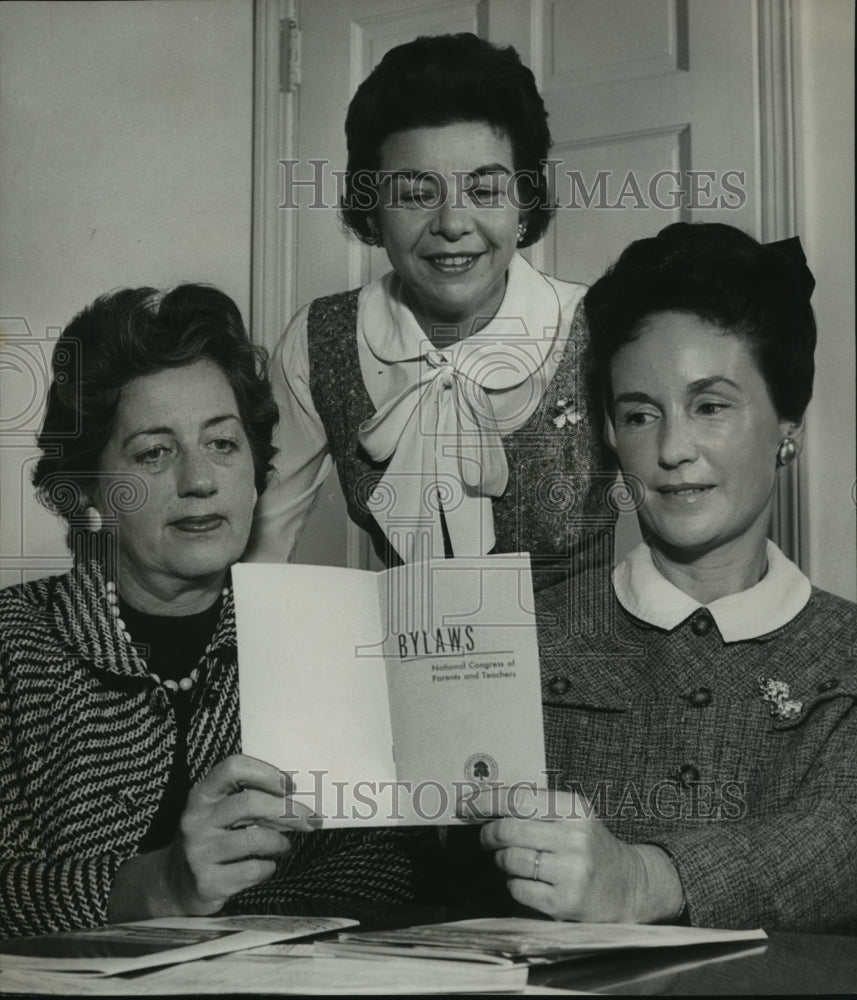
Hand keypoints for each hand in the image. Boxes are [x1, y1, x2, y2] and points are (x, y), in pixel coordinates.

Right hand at [109, 754, 318, 920]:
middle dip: (289, 811)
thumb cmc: (211, 839)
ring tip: (286, 846)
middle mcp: (196, 819)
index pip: (233, 767)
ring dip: (281, 842)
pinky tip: (267, 866)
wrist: (174, 885)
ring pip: (255, 838)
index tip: (291, 786)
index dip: (266, 773)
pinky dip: (269, 868)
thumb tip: (298, 797)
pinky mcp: (206, 882)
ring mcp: (198, 851)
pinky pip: (252, 870)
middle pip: (250, 803)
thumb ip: (248, 798)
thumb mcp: (218, 812)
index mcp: (202, 795)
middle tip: (312, 820)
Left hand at [462, 786, 682, 922]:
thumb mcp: (572, 816)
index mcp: (575, 809)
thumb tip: (483, 801)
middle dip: (488, 833)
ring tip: (512, 859)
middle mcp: (576, 839)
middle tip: (484, 835)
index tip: (465, 803)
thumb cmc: (590, 845)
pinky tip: (528, 879)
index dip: (486, 801)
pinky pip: (517, 888)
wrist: (629, 885)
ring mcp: (571, 873)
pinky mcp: (564, 903)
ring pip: (509, 861)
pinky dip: (513, 883)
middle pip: (509, 830)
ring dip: (500, 860)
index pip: (519, 799)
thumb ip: (535, 807)